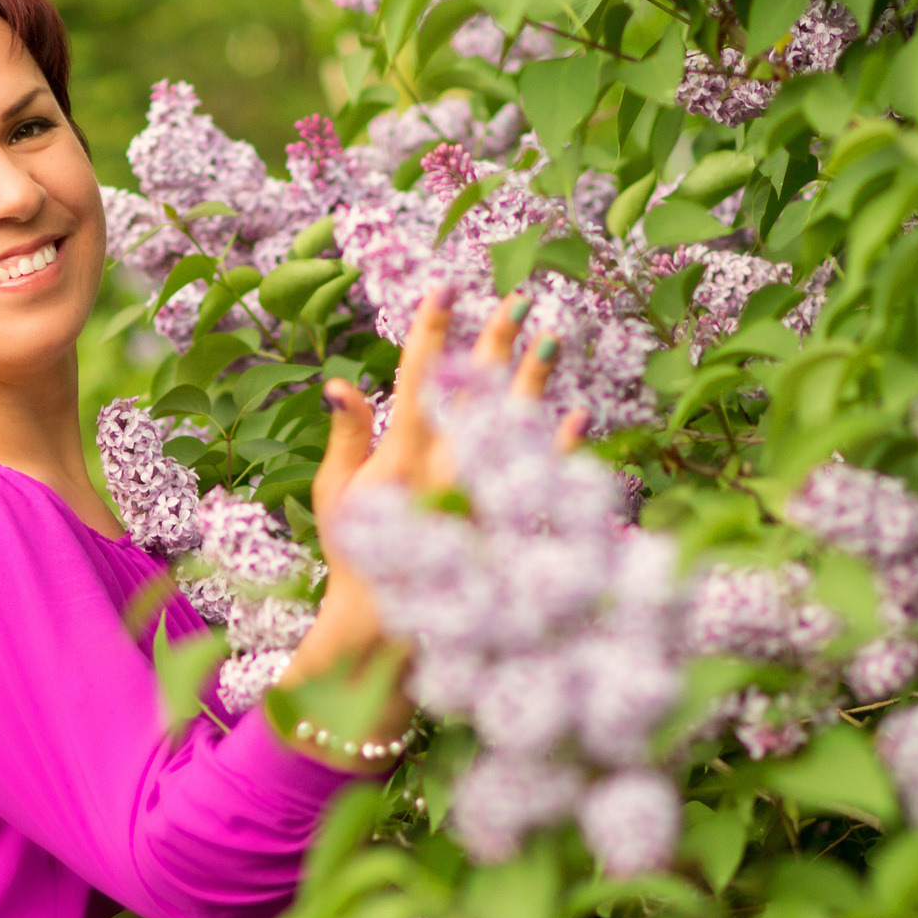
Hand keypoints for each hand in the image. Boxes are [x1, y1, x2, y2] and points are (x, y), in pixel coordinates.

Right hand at [275, 287, 564, 729]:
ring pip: (513, 427)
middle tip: (516, 297)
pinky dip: (564, 448)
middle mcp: (443, 471)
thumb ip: (346, 437)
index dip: (431, 331)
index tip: (446, 287)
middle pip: (474, 393)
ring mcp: (479, 498)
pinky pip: (543, 481)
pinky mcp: (506, 526)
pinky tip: (581, 413)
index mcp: (399, 457)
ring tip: (553, 336)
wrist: (388, 629)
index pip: (416, 379)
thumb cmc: (357, 560)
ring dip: (534, 380)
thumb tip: (338, 381)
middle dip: (493, 341)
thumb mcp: (336, 497)